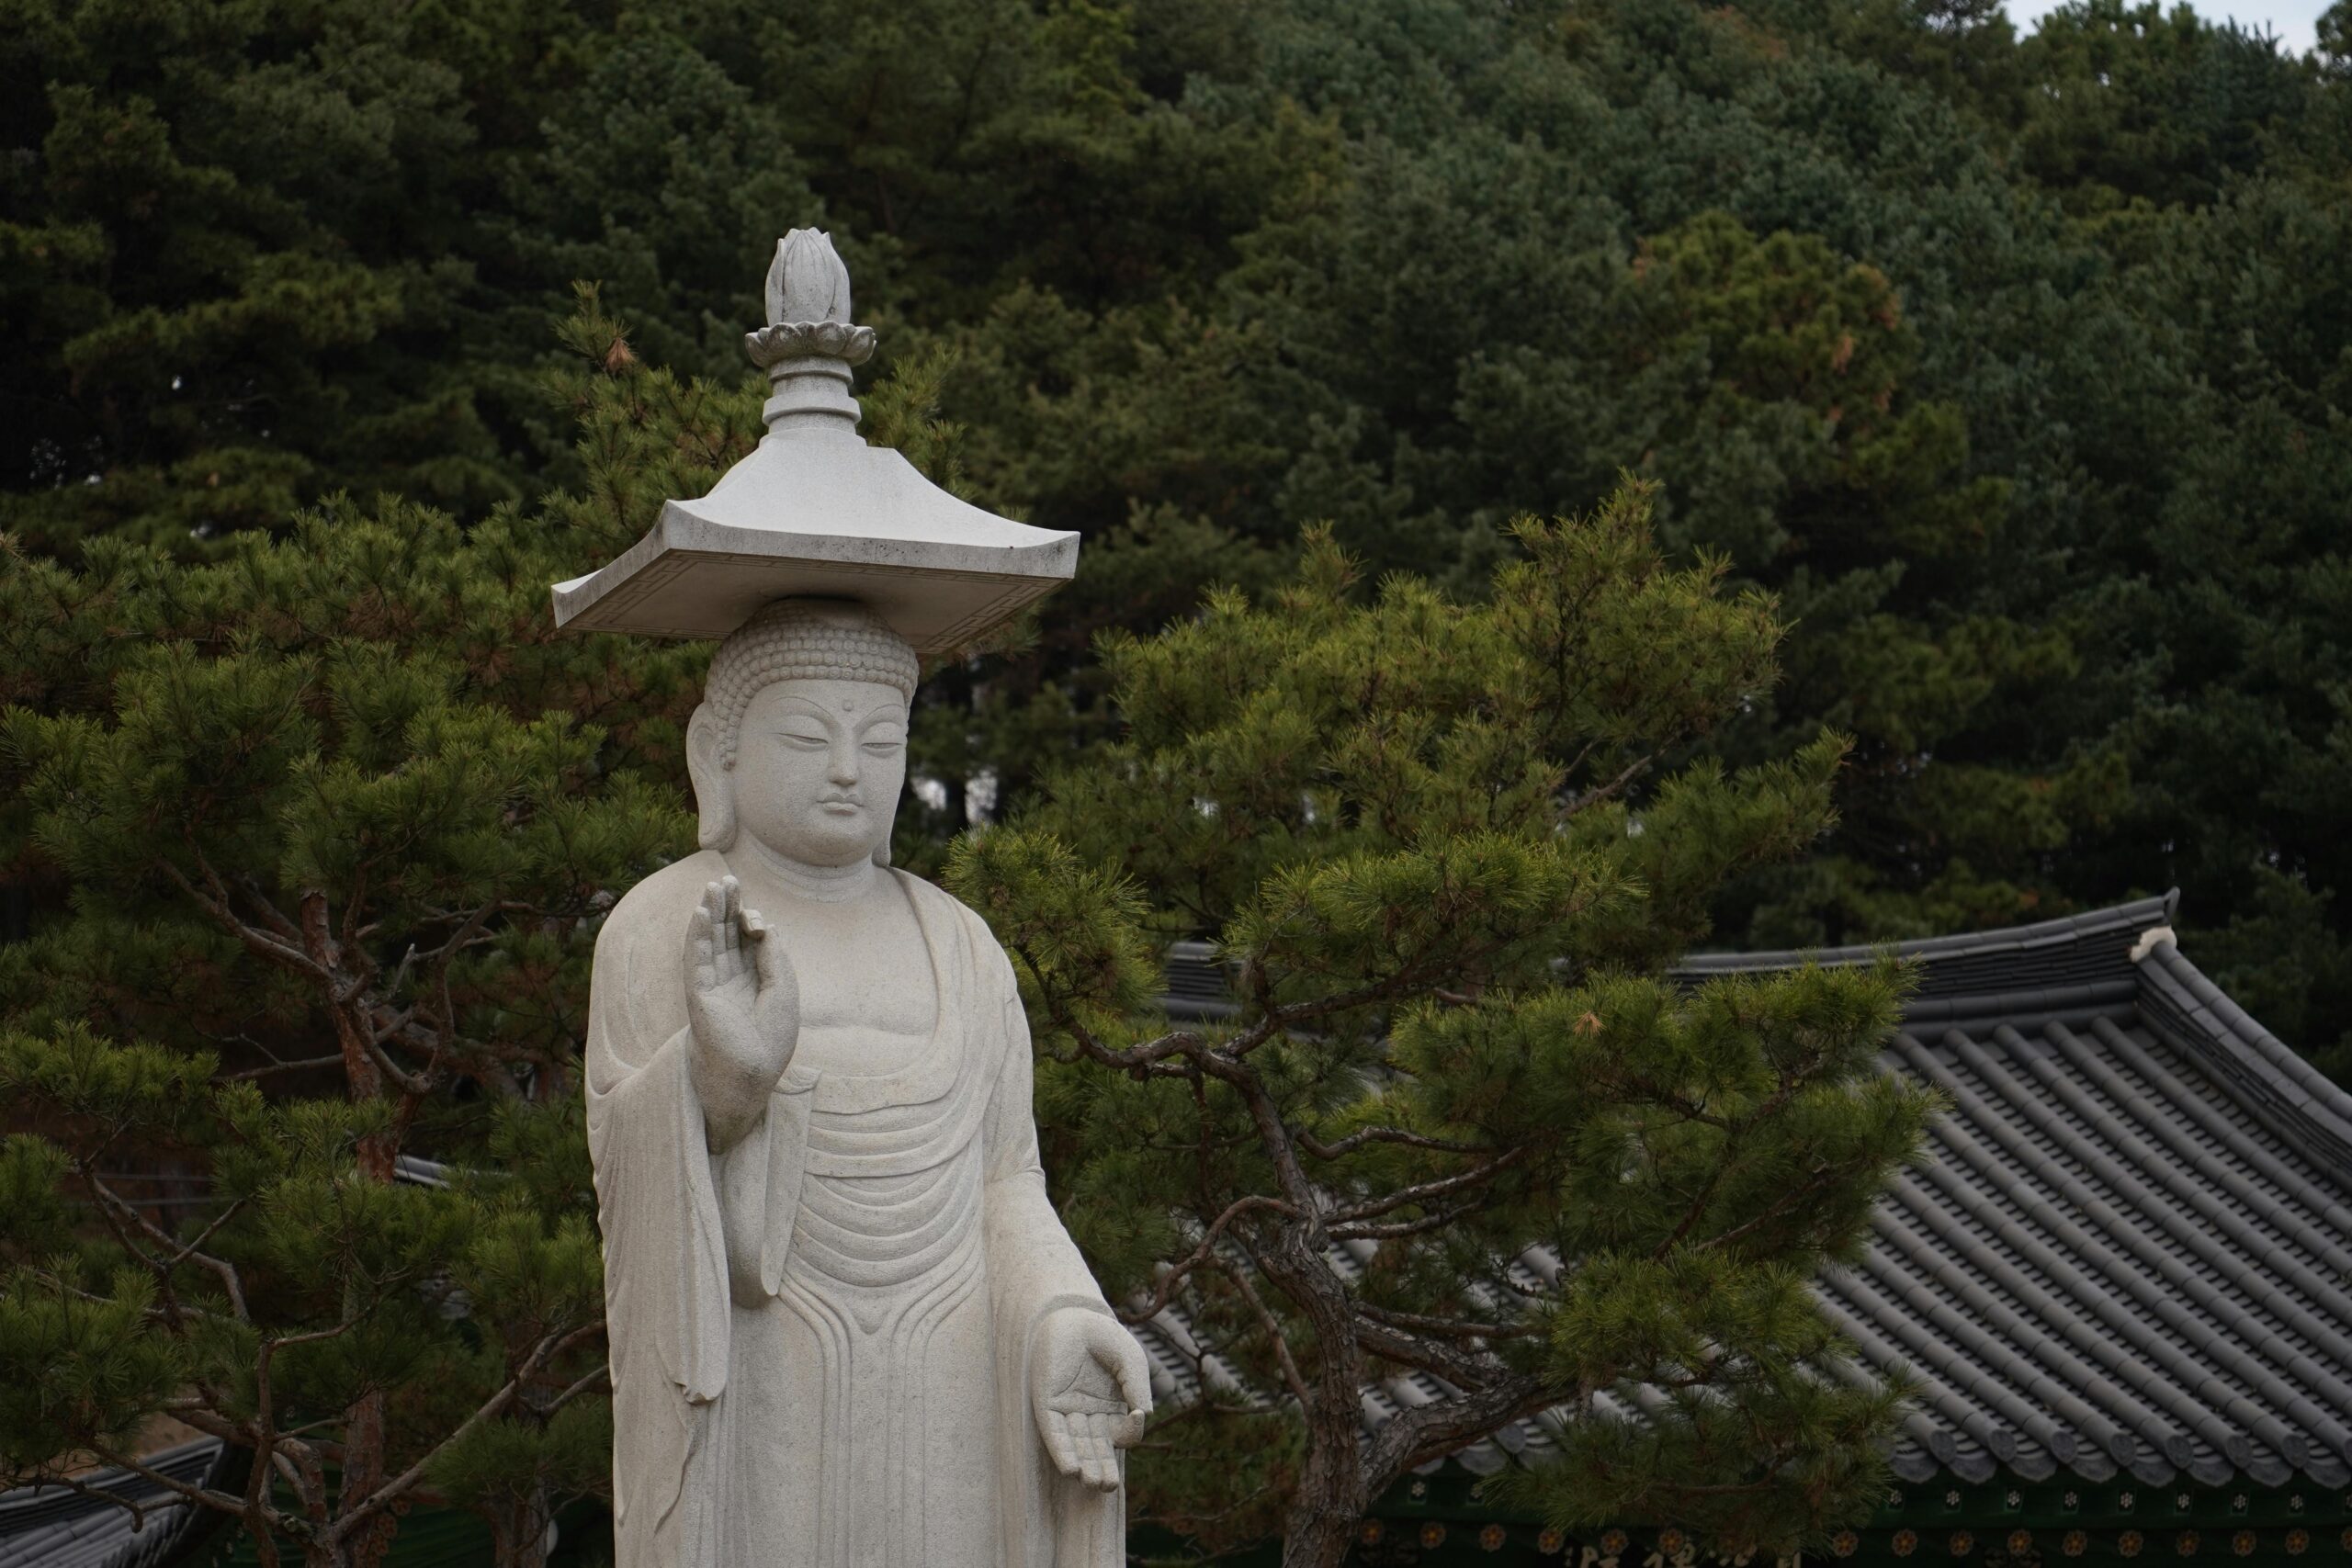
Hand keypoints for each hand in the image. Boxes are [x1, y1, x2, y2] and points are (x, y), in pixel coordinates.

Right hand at [683, 877, 798, 1116]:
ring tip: (714, 885)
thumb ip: (774, 956)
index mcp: (754, 982)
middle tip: (728, 879)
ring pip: (710, 942)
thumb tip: (766, 925)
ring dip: (711, 913)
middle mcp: (732, 981)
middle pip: (727, 936)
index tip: (758, 919)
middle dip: (729, 908)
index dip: (752, 923)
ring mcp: (713, 986)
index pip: (749, 942)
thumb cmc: (772, 1039)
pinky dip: (697, 934)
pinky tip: (701, 912)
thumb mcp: (783, 990)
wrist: (752, 1073)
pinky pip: (695, 958)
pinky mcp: (698, 993)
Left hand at [1030, 1307, 1151, 1492]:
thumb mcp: (1129, 1359)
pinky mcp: (1047, 1406)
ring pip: (1079, 1448)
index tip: (1135, 1415)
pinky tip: (1071, 1469)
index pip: (1124, 1432)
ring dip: (1085, 1466)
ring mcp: (1069, 1412)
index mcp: (1114, 1408)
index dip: (1131, 1430)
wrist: (1072, 1315)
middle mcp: (1091, 1415)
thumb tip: (1145, 1414)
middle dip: (1104, 1468)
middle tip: (1108, 1486)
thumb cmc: (1104, 1338)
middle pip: (1100, 1449)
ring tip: (1093, 1483)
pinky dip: (1063, 1452)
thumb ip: (1136, 1385)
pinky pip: (1056, 1435)